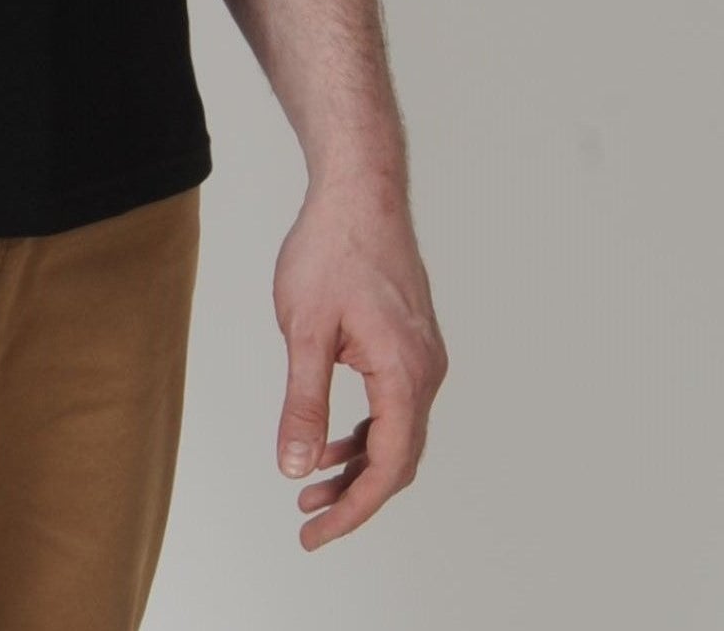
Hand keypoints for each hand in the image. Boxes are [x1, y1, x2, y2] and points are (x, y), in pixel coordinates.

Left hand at [272, 175, 447, 549]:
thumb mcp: (304, 330)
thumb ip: (303, 403)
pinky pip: (394, 405)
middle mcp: (426, 371)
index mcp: (405, 373)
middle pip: (398, 458)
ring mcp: (423, 356)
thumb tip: (297, 468)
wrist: (359, 190)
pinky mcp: (411, 343)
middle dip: (354, 495)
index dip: (353, 509)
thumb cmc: (330, 250)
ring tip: (309, 487)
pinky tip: (329, 440)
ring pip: (397, 433)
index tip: (316, 534)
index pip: (388, 466)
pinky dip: (365, 430)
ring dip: (357, 463)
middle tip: (308, 521)